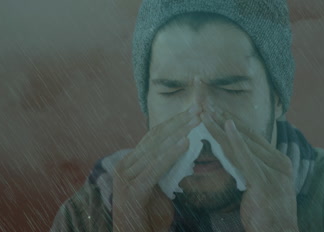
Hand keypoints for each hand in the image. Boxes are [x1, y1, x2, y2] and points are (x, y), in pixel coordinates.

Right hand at [112, 104, 201, 231]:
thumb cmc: (149, 214)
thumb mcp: (159, 185)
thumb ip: (165, 166)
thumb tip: (184, 147)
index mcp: (131, 161)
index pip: (154, 135)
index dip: (174, 122)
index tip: (194, 111)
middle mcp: (125, 165)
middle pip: (155, 137)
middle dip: (179, 122)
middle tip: (198, 109)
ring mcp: (126, 177)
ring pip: (155, 149)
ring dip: (178, 133)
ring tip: (195, 121)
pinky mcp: (131, 191)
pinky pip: (154, 168)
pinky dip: (171, 154)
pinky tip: (185, 143)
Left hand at [200, 103, 298, 231]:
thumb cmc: (268, 215)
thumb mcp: (262, 187)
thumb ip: (254, 170)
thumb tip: (236, 158)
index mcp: (280, 162)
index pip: (254, 136)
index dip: (234, 121)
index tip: (218, 109)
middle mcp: (279, 163)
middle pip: (248, 135)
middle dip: (225, 118)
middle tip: (207, 103)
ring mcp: (273, 172)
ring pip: (243, 144)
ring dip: (222, 126)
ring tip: (206, 113)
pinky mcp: (264, 183)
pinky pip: (246, 158)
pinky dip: (235, 140)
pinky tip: (225, 127)